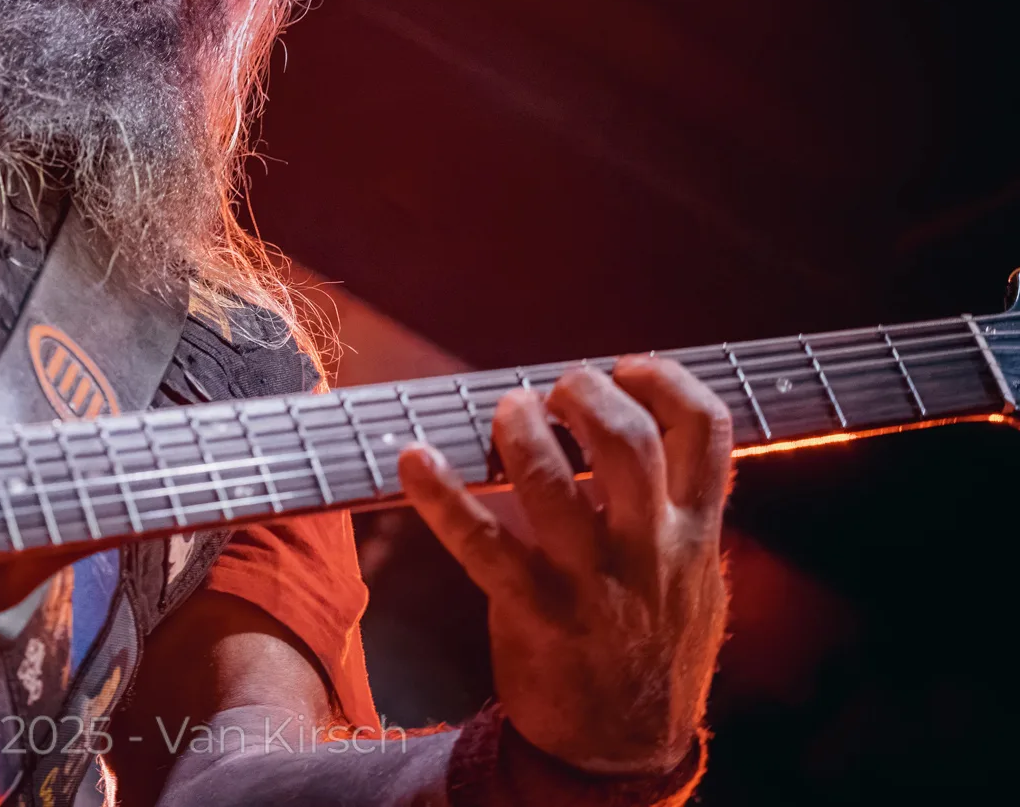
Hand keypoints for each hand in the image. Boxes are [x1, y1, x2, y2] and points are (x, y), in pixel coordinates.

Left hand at [397, 356, 730, 774]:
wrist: (624, 754)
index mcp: (696, 534)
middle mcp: (651, 551)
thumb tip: (655, 436)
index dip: (667, 380)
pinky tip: (413, 457)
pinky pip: (481, 542)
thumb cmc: (652, 651)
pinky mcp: (535, 611)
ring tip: (507, 414)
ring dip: (520, 430)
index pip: (707, 431)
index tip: (629, 365)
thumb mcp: (696, 582)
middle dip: (586, 393)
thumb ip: (682, 514)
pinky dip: (439, 494)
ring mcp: (593, 583)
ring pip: (552, 480)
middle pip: (627, 439)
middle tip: (556, 390)